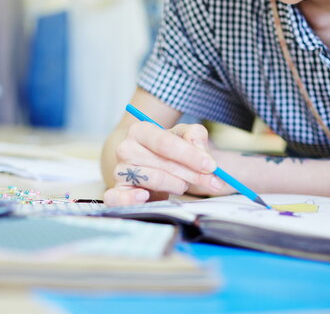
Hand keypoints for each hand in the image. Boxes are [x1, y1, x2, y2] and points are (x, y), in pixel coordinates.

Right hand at [103, 121, 229, 205]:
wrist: (152, 165)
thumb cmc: (169, 150)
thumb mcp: (185, 136)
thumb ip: (195, 137)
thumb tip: (200, 151)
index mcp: (140, 130)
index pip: (166, 143)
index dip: (191, 155)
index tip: (212, 166)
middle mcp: (126, 149)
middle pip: (163, 163)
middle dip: (192, 174)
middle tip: (213, 182)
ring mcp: (119, 171)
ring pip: (152, 179)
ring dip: (175, 184)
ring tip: (183, 184)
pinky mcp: (117, 192)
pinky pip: (116, 198)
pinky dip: (129, 200)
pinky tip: (145, 196)